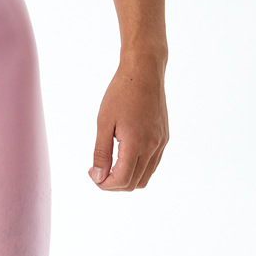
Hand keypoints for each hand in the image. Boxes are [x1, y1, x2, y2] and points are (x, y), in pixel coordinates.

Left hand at [88, 52, 167, 190]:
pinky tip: (123, 158)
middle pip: (133, 184)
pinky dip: (137, 170)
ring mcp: (160, 143)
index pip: (121, 180)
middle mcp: (152, 146)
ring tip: (110, 166)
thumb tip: (98, 177)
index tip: (92, 173)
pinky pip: (152, 165)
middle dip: (113, 184)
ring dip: (126, 179)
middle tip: (98, 172)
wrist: (145, 70)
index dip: (103, 184)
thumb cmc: (122, 92)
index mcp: (136, 143)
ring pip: (144, 178)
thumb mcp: (104, 123)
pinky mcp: (164, 138)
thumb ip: (101, 153)